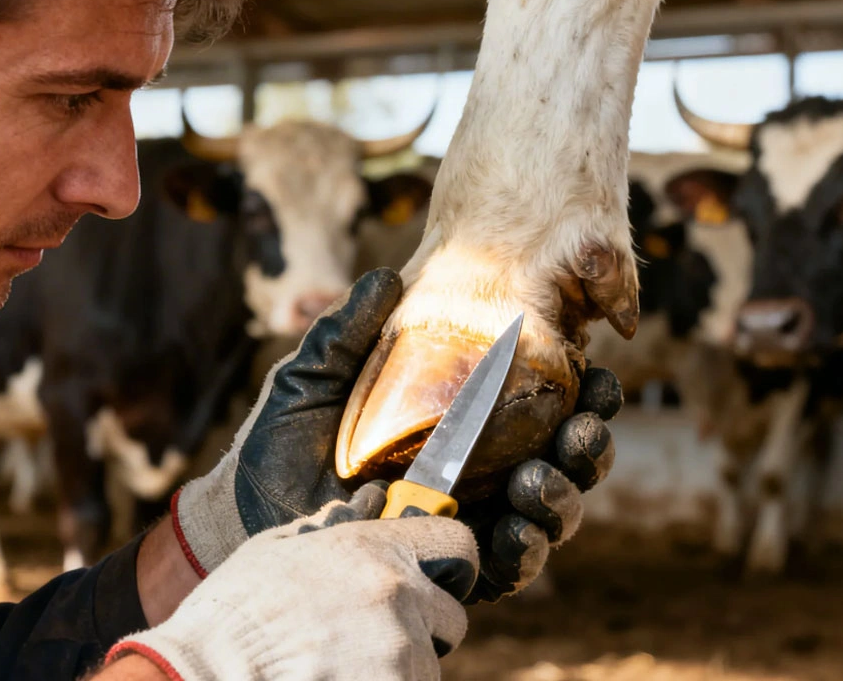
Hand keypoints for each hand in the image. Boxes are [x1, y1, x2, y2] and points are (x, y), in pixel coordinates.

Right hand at [106, 483, 478, 680]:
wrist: (205, 675)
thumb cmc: (230, 616)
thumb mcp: (274, 552)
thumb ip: (328, 529)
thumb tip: (363, 504)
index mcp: (372, 550)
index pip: (457, 544)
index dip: (451, 566)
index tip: (439, 580)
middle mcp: (397, 596)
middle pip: (450, 617)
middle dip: (423, 630)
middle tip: (374, 640)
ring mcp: (399, 652)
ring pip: (428, 665)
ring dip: (399, 669)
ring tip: (342, 668)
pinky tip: (339, 680)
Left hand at [170, 267, 620, 603]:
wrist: (246, 513)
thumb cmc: (282, 439)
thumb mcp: (315, 376)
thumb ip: (349, 329)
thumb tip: (389, 276)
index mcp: (468, 419)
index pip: (545, 402)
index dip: (584, 390)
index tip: (596, 370)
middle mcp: (484, 469)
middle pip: (564, 459)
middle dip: (589, 445)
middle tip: (583, 427)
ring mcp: (473, 520)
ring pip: (550, 513)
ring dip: (564, 496)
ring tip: (541, 479)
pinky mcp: (453, 566)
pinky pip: (510, 567)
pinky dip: (526, 549)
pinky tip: (516, 530)